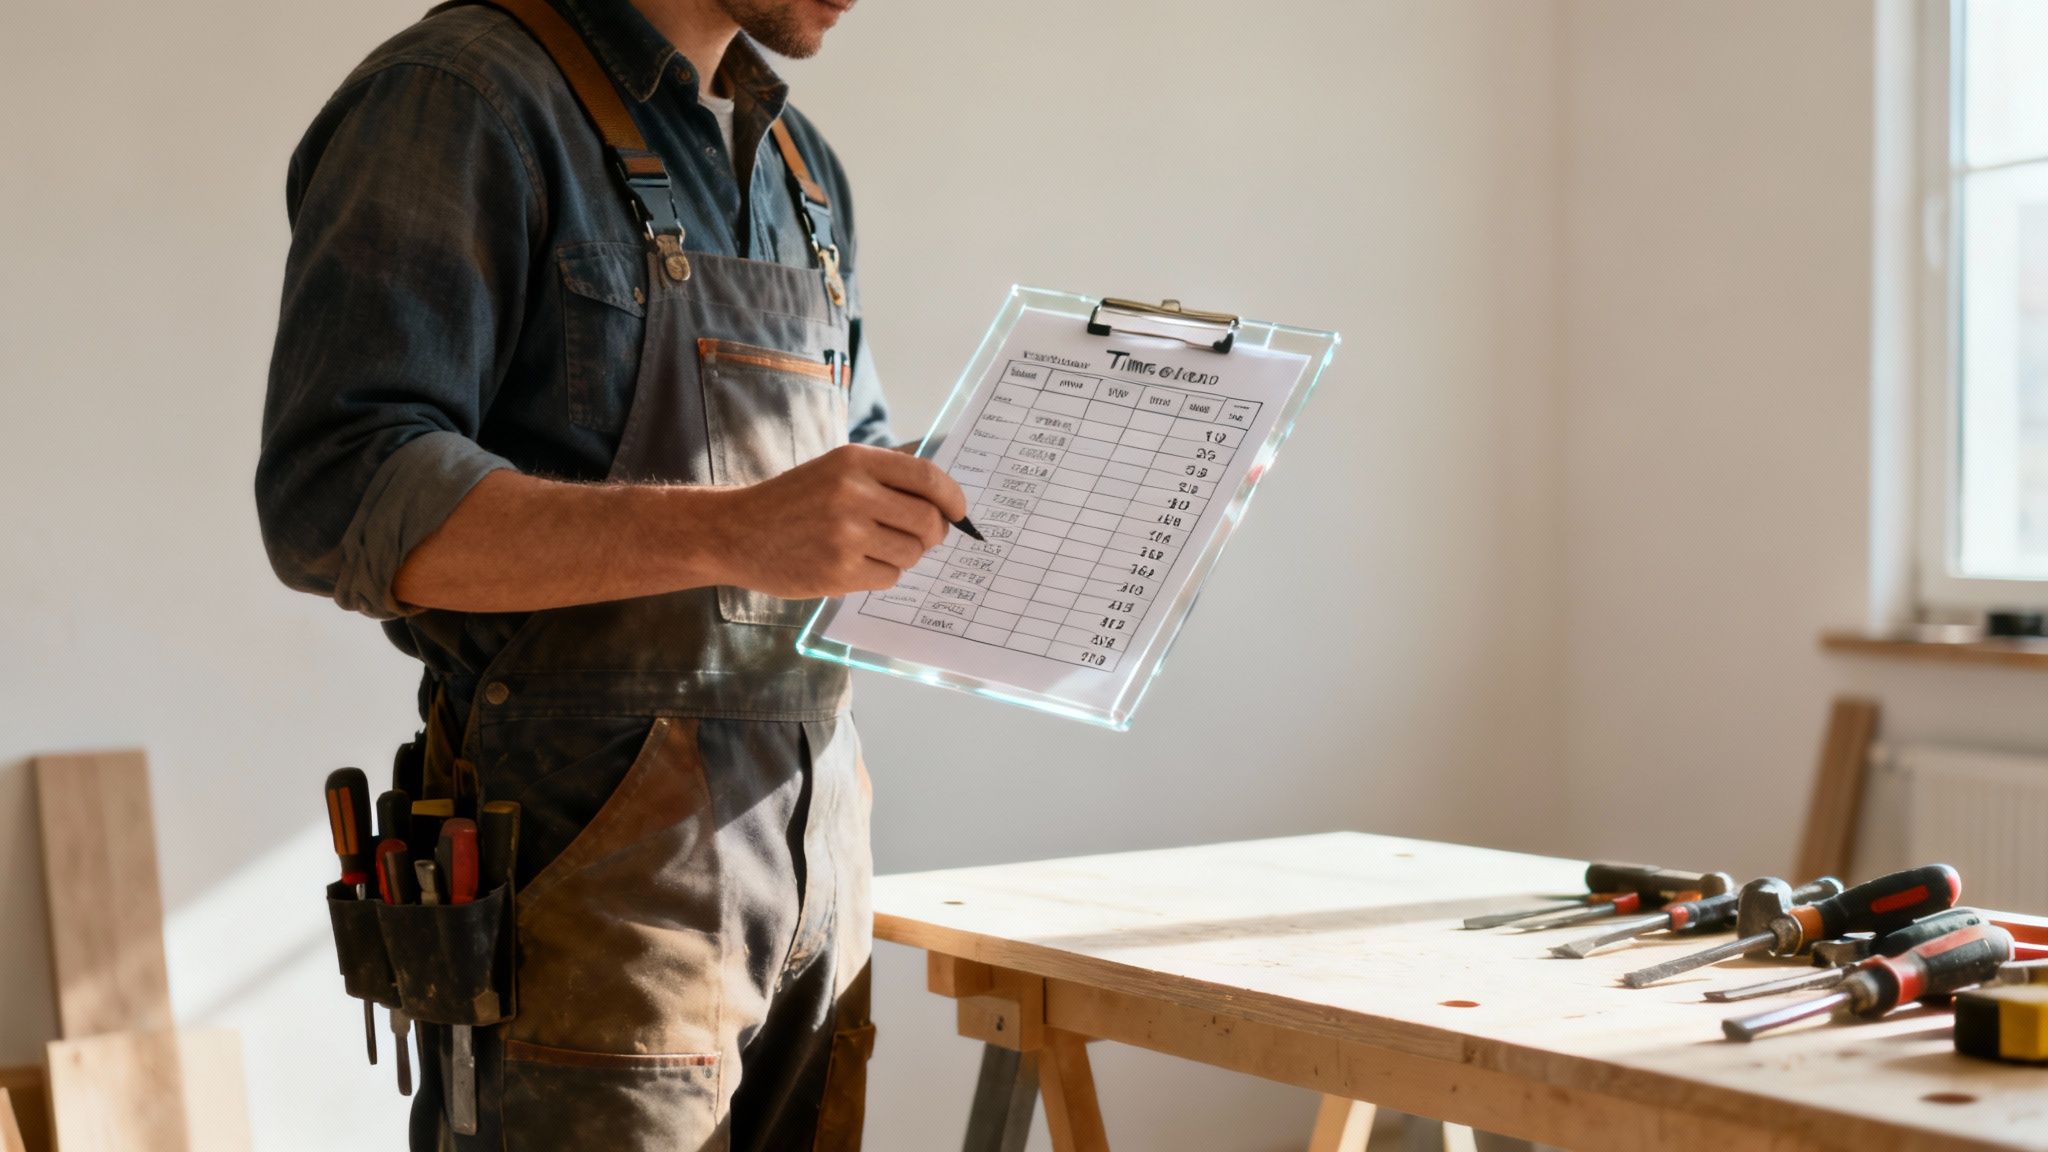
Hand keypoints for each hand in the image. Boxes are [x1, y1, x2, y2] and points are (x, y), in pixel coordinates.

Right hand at [714, 444, 968, 597]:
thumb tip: (945, 496)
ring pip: (911, 553)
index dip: (953, 498)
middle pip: (928, 520)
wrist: (736, 532)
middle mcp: (852, 494)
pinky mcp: (838, 572)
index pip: (927, 476)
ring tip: (876, 548)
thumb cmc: (792, 501)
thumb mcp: (835, 470)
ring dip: (904, 556)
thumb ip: (885, 477)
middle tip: (921, 537)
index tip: (959, 512)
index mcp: (854, 462)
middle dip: (934, 534)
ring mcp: (845, 536)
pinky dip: (881, 574)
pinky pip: (889, 578)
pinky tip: (856, 564)